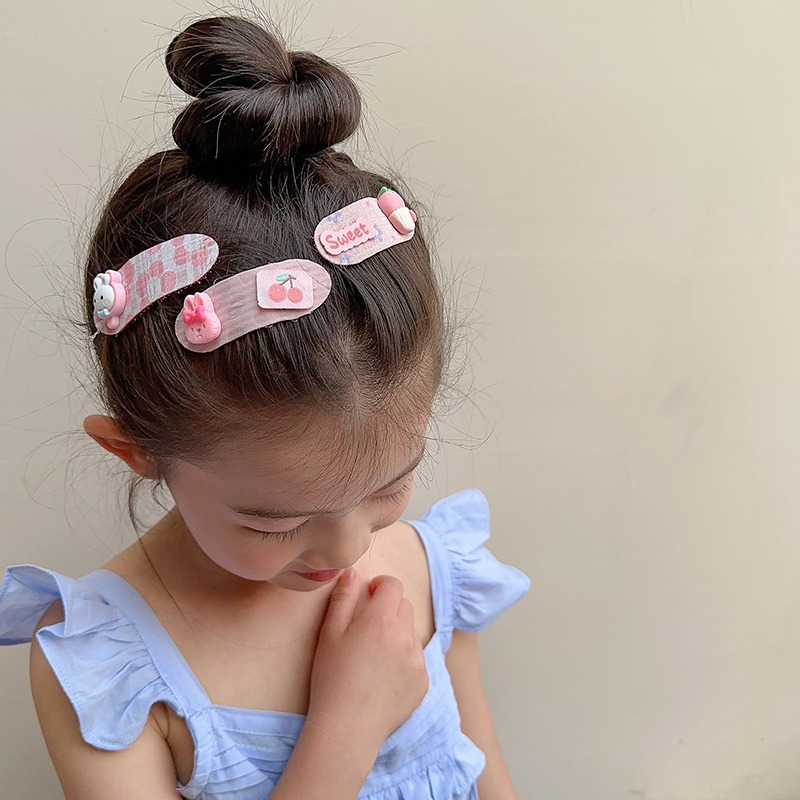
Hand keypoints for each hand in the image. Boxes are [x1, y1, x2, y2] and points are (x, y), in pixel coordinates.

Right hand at [306, 569, 428, 753]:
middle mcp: (405, 635)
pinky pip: (416, 659)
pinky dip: (403, 660)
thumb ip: (343, 598)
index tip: (369, 594)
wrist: (347, 727)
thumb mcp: (329, 633)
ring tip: (373, 657)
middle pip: (404, 606)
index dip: (380, 585)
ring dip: (397, 634)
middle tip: (367, 628)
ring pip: (411, 632)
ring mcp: (418, 659)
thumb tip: (352, 573)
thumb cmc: (332, 678)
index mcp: (381, 619)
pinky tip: (383, 677)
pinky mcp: (423, 681)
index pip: (392, 585)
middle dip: (389, 609)